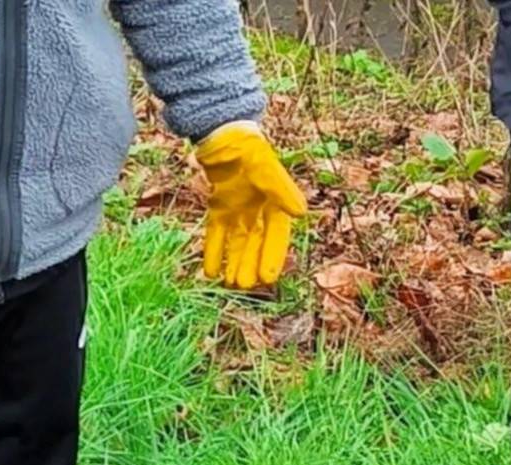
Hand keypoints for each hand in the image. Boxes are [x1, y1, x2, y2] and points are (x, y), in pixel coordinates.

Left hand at [195, 123, 306, 291]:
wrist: (224, 133)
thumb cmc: (249, 149)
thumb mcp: (267, 169)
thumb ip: (282, 191)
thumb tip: (301, 213)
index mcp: (275, 202)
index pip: (276, 236)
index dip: (272, 256)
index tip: (268, 278)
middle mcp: (259, 209)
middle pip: (255, 243)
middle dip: (249, 263)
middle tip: (243, 285)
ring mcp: (238, 209)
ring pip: (237, 242)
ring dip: (233, 261)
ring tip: (229, 284)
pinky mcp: (219, 207)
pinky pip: (216, 234)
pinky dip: (213, 251)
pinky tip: (209, 272)